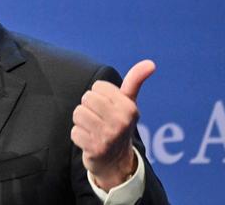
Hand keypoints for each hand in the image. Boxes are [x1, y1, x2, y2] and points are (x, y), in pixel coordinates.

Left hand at [70, 60, 155, 189]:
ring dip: (81, 122)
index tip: (107, 107)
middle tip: (98, 119)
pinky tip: (89, 140)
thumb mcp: (129, 103)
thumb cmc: (119, 125)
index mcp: (129, 108)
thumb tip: (150, 63)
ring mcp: (108, 136)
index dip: (98, 95)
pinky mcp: (95, 149)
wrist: (116, 162)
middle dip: (88, 107)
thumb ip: (135, 81)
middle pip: (86, 98)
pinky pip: (74, 132)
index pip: (97, 86)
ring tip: (93, 129)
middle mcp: (121, 122)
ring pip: (78, 113)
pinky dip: (78, 136)